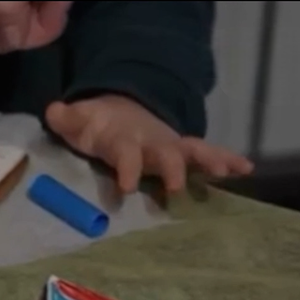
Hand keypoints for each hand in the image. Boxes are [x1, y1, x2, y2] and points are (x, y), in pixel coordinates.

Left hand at [45, 95, 253, 192]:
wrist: (119, 110)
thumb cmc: (96, 125)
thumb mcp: (77, 122)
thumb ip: (66, 119)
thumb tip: (53, 112)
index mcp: (124, 138)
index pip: (126, 153)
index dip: (126, 168)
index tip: (124, 189)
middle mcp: (152, 140)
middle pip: (166, 152)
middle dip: (173, 168)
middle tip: (177, 189)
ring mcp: (170, 146)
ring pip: (194, 151)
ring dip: (212, 161)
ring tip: (231, 172)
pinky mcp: (183, 155)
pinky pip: (208, 156)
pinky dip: (228, 161)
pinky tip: (246, 170)